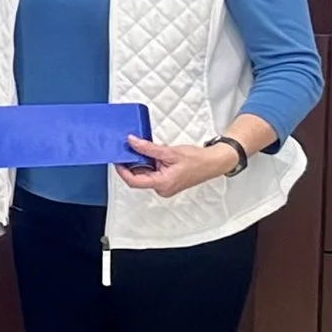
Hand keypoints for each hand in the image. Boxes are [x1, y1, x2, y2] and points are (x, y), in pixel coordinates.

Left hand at [115, 135, 232, 198]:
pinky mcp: (167, 182)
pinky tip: (154, 154)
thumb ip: (148, 148)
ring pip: (145, 174)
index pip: (134, 181)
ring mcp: (165, 186)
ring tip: (146, 150)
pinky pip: (153, 173)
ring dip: (143, 162)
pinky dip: (150, 164)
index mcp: (162, 184)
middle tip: (130, 149)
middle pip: (138, 177)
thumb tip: (132, 142)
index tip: (117, 159)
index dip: (122, 170)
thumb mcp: (169, 151)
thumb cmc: (197, 160)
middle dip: (133, 163)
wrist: (214, 162)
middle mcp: (162, 189)